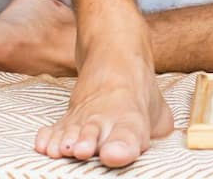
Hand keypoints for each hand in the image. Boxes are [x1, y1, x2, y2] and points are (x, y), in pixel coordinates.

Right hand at [34, 14, 170, 165]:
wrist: (114, 56)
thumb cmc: (138, 92)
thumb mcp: (159, 110)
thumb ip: (160, 132)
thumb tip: (167, 142)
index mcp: (131, 120)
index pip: (128, 136)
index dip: (122, 148)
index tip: (115, 155)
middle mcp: (104, 120)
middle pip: (94, 133)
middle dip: (87, 143)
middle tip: (83, 150)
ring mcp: (83, 118)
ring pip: (71, 131)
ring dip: (65, 141)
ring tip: (64, 149)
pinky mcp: (67, 117)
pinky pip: (54, 129)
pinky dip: (47, 137)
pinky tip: (45, 146)